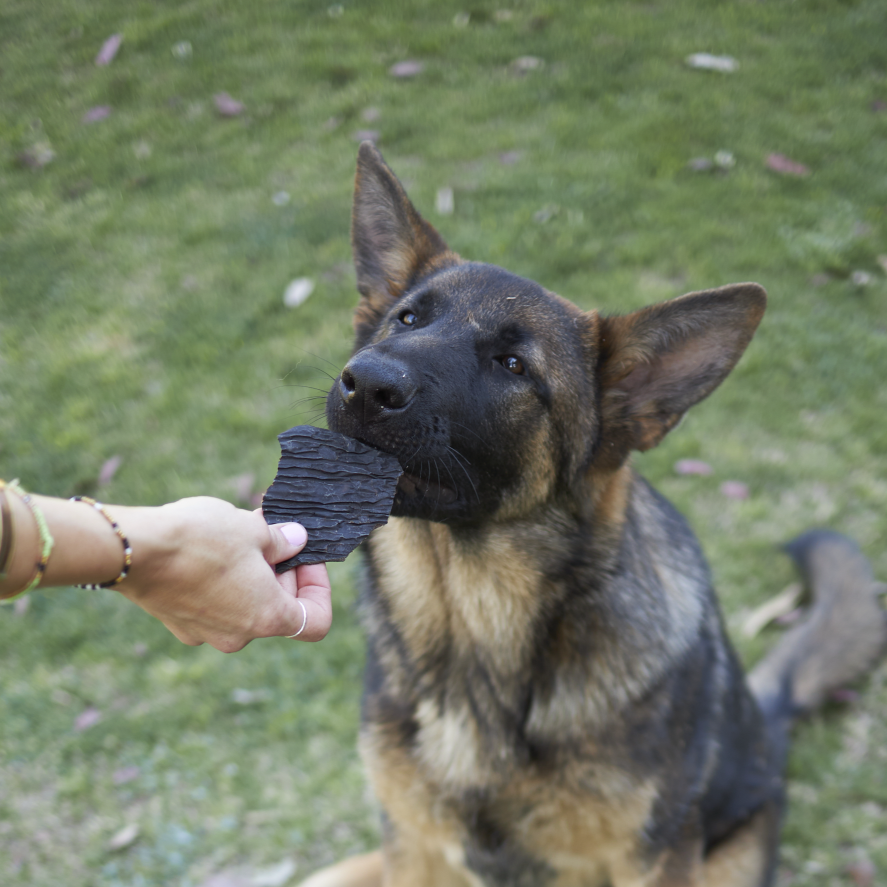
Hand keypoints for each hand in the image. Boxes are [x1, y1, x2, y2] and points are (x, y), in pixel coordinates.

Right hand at [113, 497, 331, 651]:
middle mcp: (238, 636)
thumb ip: (283, 541)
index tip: (304, 556)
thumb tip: (298, 541)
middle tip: (272, 531)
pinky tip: (209, 545)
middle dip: (281, 568)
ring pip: (244, 602)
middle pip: (278, 608)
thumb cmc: (201, 538)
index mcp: (266, 618)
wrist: (131, 548)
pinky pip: (214, 603)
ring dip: (251, 570)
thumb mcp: (254, 530)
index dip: (319, 588)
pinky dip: (222, 579)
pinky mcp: (179, 623)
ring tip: (240, 531)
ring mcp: (205, 633)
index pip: (315, 621)